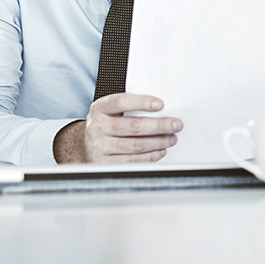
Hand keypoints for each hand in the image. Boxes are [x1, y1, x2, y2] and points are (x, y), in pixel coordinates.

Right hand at [54, 93, 181, 162]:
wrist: (88, 144)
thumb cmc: (109, 123)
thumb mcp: (113, 110)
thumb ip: (132, 107)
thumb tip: (163, 109)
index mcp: (100, 108)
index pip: (121, 102)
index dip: (142, 102)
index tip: (161, 104)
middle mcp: (96, 127)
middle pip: (134, 126)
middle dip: (160, 126)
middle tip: (176, 124)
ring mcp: (98, 146)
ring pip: (136, 145)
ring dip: (159, 142)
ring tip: (172, 138)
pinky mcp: (104, 163)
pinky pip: (132, 160)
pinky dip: (150, 156)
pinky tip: (160, 150)